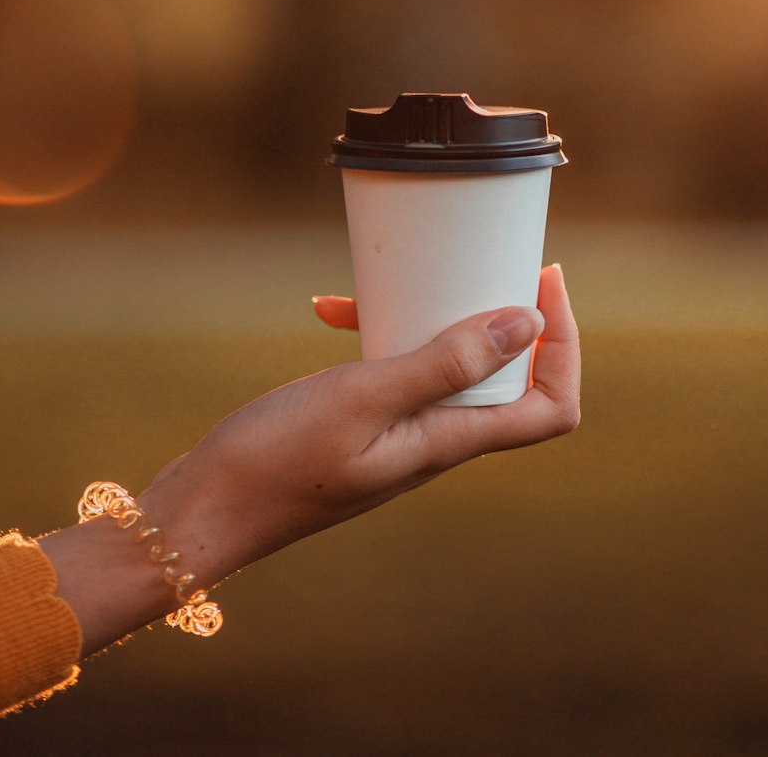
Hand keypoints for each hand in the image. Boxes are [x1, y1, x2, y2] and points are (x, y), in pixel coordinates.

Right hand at [151, 263, 579, 577]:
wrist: (202, 510)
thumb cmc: (277, 460)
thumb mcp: (364, 396)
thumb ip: (444, 364)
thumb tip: (527, 325)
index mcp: (448, 442)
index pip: (551, 409)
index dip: (565, 346)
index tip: (542, 282)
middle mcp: (435, 442)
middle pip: (512, 379)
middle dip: (508, 313)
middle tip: (487, 256)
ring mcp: (400, 433)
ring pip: (450, 365)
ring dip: (437, 314)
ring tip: (398, 274)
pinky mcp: (364, 423)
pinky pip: (396, 368)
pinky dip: (377, 330)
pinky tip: (332, 308)